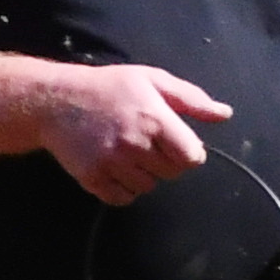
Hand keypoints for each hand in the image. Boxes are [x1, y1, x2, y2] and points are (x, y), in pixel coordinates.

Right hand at [39, 62, 228, 203]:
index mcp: (154, 120)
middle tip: (146, 141)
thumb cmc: (108, 87)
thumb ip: (192, 99)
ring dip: (144, 174)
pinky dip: (123, 188)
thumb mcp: (152, 81)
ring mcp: (111, 163)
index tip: (177, 143)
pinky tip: (115, 167)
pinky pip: (123, 198)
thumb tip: (225, 114)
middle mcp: (134, 144)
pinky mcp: (92, 178)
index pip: (192, 157)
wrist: (54, 100)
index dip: (189, 152)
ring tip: (127, 151)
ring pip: (148, 186)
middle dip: (166, 160)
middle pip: (172, 173)